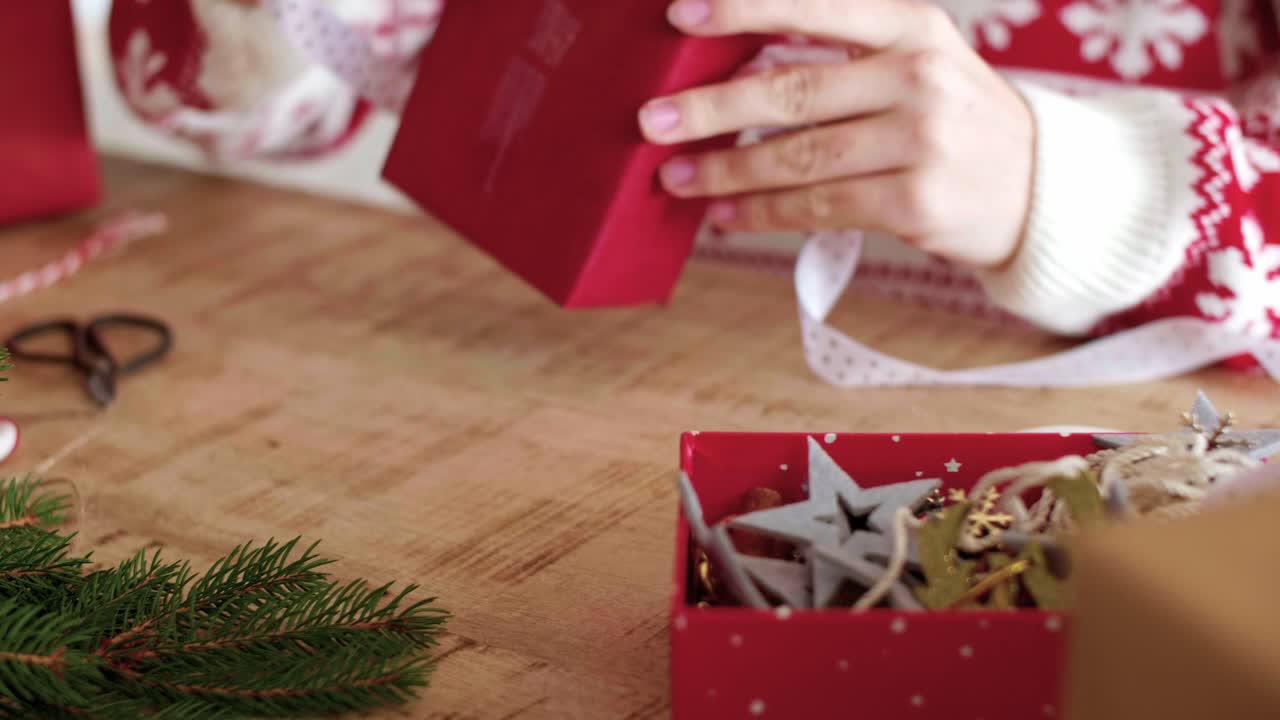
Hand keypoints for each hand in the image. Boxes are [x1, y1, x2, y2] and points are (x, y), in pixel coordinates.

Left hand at [638, 0, 1035, 267]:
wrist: (1039, 188)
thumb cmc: (953, 121)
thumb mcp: (916, 63)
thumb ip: (841, 57)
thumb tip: (734, 69)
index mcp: (912, 26)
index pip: (815, 6)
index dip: (744, 8)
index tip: (680, 14)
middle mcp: (919, 75)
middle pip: (792, 91)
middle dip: (712, 107)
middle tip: (653, 121)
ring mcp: (921, 139)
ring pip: (798, 156)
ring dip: (727, 169)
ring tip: (676, 177)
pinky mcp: (915, 200)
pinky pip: (818, 206)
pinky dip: (764, 212)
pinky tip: (726, 213)